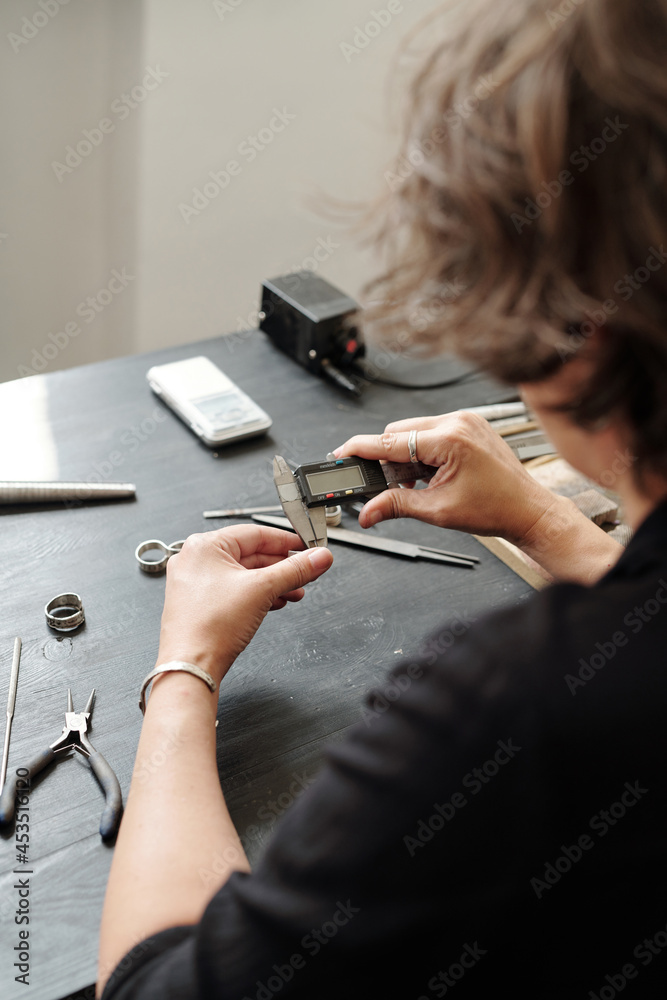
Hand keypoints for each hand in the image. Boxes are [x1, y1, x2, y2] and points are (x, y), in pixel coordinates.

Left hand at [156, 525, 332, 685]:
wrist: (191, 666)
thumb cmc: (210, 627)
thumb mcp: (262, 590)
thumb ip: (295, 570)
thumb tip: (319, 557)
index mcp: (204, 546)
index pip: (255, 533)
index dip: (286, 540)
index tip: (306, 547)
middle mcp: (196, 560)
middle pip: (251, 554)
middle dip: (282, 567)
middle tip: (306, 571)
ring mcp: (195, 582)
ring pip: (244, 574)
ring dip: (273, 583)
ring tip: (295, 591)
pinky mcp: (199, 603)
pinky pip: (234, 590)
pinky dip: (257, 594)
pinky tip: (275, 602)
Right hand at [335, 411, 558, 544]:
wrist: (528, 510)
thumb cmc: (496, 509)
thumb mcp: (438, 510)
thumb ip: (396, 505)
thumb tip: (368, 511)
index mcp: (450, 439)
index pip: (390, 440)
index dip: (360, 449)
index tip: (340, 454)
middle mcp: (458, 422)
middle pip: (399, 432)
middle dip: (386, 458)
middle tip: (383, 485)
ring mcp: (465, 421)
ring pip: (413, 432)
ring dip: (405, 456)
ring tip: (417, 484)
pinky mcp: (469, 426)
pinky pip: (432, 432)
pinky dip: (422, 452)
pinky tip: (428, 474)